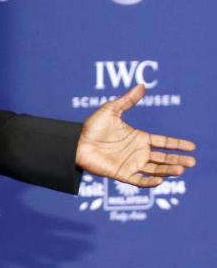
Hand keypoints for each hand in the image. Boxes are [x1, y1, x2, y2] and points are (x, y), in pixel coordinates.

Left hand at [76, 84, 196, 186]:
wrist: (75, 143)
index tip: (192, 146)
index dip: (177, 144)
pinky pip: (138, 180)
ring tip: (181, 170)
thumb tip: (142, 85)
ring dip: (168, 170)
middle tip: (192, 161)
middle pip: (163, 158)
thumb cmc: (92, 127)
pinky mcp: (120, 174)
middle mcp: (138, 152)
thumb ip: (127, 100)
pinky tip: (160, 179)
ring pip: (154, 169)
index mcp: (139, 138)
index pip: (164, 142)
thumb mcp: (111, 110)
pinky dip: (148, 182)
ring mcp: (130, 164)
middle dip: (178, 160)